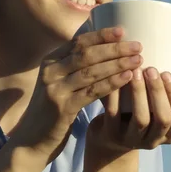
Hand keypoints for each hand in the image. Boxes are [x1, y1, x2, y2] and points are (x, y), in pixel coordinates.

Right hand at [13, 27, 142, 160]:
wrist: (32, 140)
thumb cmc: (53, 108)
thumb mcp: (59, 82)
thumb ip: (75, 66)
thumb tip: (107, 48)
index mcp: (51, 60)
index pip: (79, 41)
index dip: (101, 35)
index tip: (123, 31)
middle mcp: (51, 71)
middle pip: (87, 54)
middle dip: (114, 48)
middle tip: (137, 45)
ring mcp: (55, 89)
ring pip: (91, 71)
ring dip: (117, 64)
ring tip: (137, 60)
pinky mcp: (62, 107)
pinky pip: (92, 91)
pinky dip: (111, 83)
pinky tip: (127, 78)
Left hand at [88, 67, 170, 151]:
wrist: (110, 136)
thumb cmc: (142, 114)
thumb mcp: (161, 110)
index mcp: (170, 133)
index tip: (166, 73)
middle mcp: (154, 140)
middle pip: (164, 118)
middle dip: (159, 92)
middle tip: (151, 69)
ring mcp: (133, 140)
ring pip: (141, 119)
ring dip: (140, 93)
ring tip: (136, 72)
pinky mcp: (112, 134)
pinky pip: (115, 114)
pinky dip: (117, 95)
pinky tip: (117, 79)